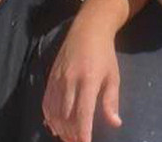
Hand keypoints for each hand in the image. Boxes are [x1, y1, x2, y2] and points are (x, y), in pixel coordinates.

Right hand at [42, 21, 121, 141]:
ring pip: (54, 111)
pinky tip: (54, 126)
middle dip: (71, 133)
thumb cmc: (105, 55)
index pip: (83, 112)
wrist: (88, 31)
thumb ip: (111, 101)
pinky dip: (49, 117)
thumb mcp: (113, 76)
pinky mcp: (50, 78)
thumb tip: (115, 123)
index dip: (83, 131)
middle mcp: (70, 81)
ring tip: (67, 138)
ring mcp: (57, 79)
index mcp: (89, 80)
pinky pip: (46, 102)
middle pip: (67, 115)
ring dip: (60, 128)